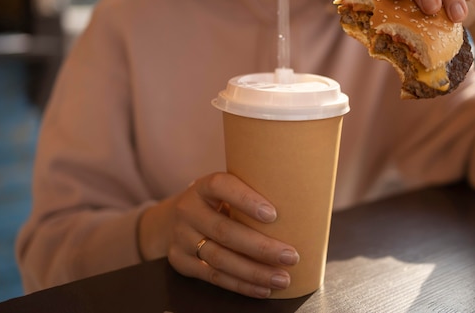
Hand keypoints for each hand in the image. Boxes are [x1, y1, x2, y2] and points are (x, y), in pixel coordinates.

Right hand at [167, 172, 299, 297]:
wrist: (170, 220)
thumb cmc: (215, 204)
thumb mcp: (225, 191)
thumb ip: (252, 194)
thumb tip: (304, 206)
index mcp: (204, 187)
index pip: (222, 186)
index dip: (246, 200)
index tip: (273, 214)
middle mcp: (189, 210)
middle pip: (225, 231)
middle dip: (261, 247)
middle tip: (291, 256)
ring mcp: (182, 238)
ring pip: (220, 259)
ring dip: (254, 272)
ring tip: (282, 278)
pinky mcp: (180, 262)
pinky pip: (213, 277)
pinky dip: (241, 285)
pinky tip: (262, 288)